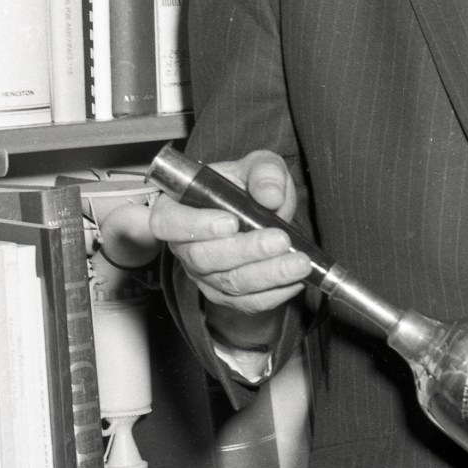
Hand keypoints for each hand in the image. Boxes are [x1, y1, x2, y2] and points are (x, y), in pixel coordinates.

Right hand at [112, 150, 310, 350]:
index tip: (231, 222)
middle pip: (203, 258)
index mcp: (177, 209)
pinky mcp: (225, 294)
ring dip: (267, 274)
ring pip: (229, 283)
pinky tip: (297, 280)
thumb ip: (264, 172)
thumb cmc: (247, 185)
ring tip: (298, 263)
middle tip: (279, 240)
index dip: (196, 225)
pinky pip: (246, 302)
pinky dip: (274, 294)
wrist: (259, 211)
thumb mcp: (257, 165)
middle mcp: (184, 247)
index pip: (169, 222)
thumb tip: (270, 196)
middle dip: (245, 250)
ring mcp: (203, 275)